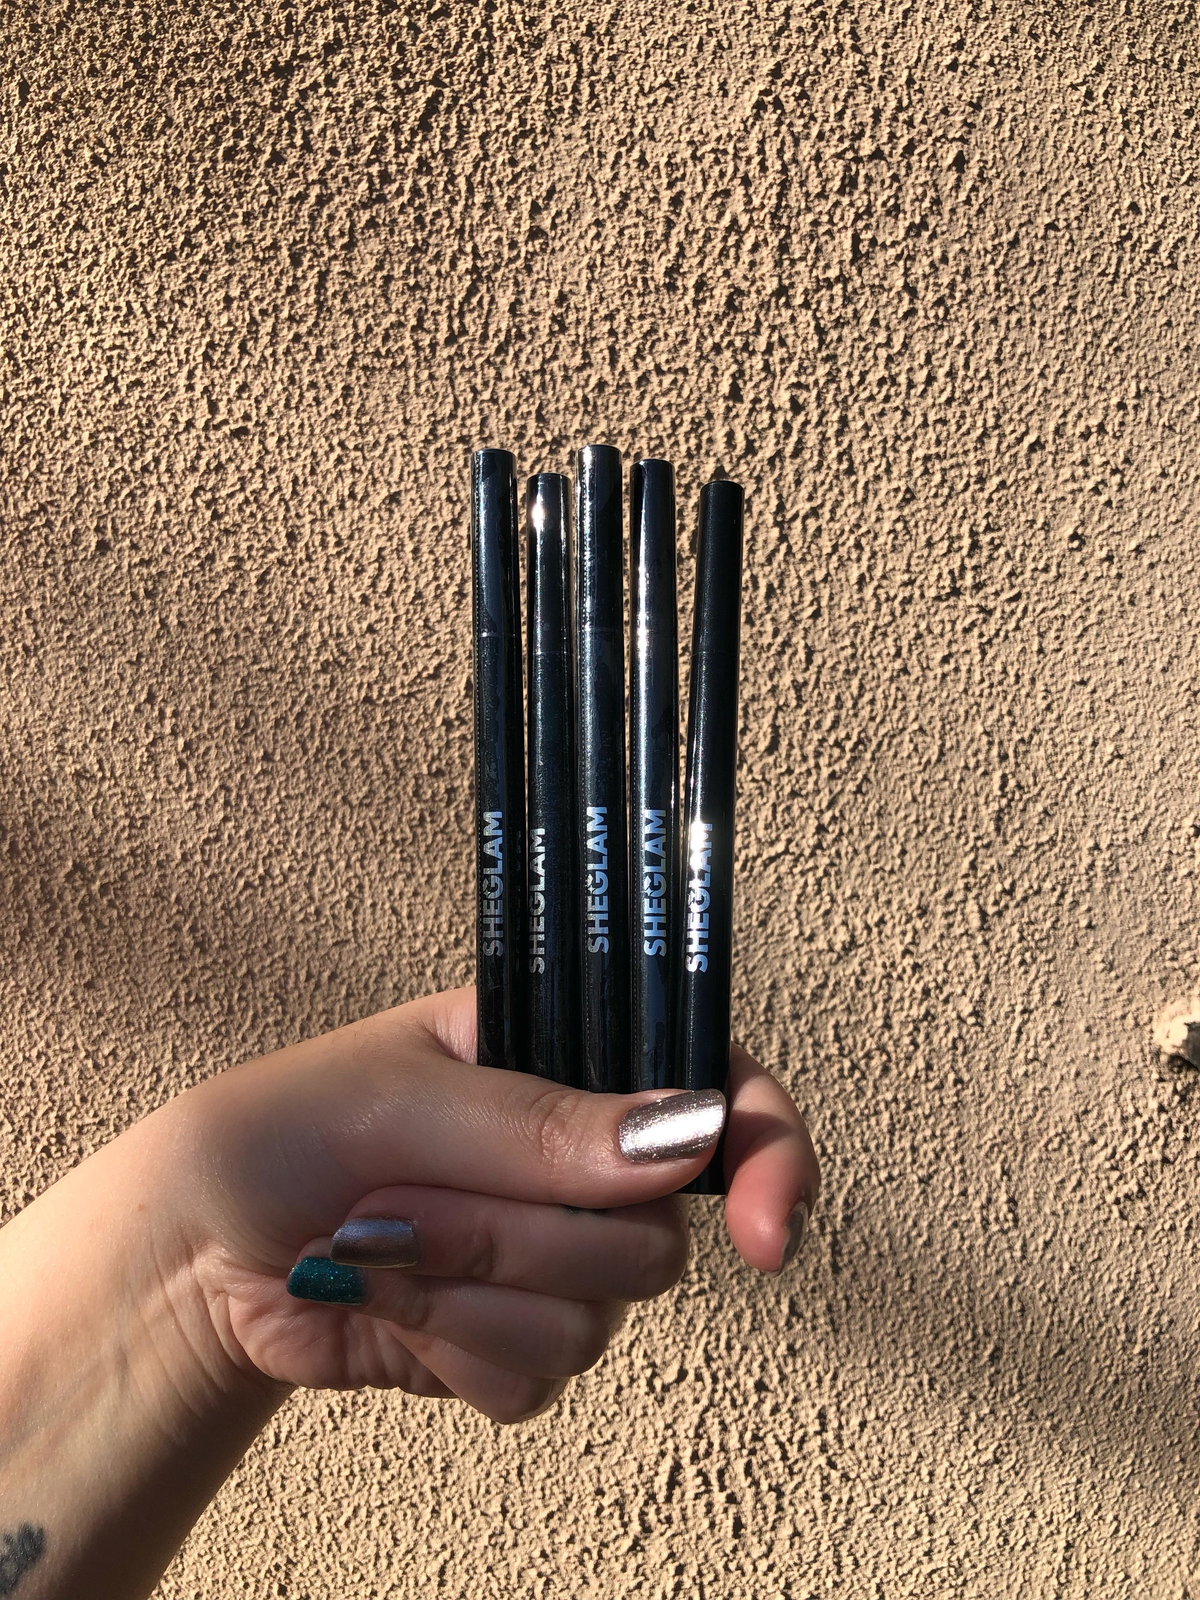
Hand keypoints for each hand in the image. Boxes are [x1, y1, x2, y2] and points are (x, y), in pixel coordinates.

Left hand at [158, 987, 818, 1422]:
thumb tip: (684, 1136)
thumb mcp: (400, 1096)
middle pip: (655, 1233)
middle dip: (524, 1230)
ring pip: (596, 1318)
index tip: (764, 1228)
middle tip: (410, 1193)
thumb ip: (540, 1124)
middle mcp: (584, 1162)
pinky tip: (389, 1301)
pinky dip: (448, 1346)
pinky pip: (537, 1378)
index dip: (767, 1155)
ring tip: (381, 1240)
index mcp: (571, 1061)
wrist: (201, 1250)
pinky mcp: (513, 1345)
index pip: (720, 1095)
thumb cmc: (287, 1129)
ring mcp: (554, 1259)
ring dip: (467, 1287)